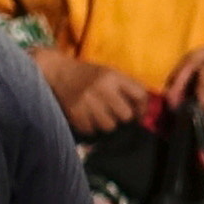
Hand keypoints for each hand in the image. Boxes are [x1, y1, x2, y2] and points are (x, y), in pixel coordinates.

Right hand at [35, 49, 159, 135]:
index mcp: (113, 76)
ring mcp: (86, 101)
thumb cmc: (89, 74)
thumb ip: (127, 88)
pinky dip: (91, 127)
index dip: (143, 108)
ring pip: (109, 126)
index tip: (139, 114)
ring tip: (100, 116)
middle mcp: (101, 88)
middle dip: (123, 117)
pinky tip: (88, 118)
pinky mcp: (74, 113)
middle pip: (126, 115)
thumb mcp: (110, 73)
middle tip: (115, 114)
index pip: (140, 95)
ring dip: (107, 123)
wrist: (59, 72)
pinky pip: (92, 130)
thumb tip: (144, 112)